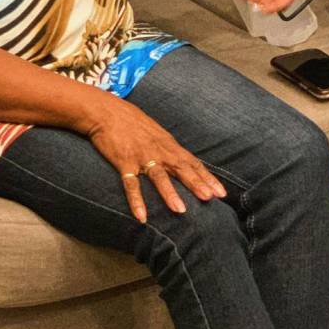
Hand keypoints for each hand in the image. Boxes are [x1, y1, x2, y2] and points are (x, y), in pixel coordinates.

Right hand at [83, 94, 226, 222]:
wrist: (106, 111)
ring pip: (158, 176)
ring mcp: (141, 156)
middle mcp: (158, 150)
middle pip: (181, 168)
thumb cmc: (132, 122)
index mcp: (168, 145)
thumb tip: (184, 163)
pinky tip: (142, 217)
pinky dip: (136, 200)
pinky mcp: (123, 162)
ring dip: (169, 193)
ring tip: (181, 210)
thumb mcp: (156, 134)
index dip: (207, 178)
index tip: (221, 193)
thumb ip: (169, 149)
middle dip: (196, 184)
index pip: (192, 162)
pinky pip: (131, 184)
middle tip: (210, 199)